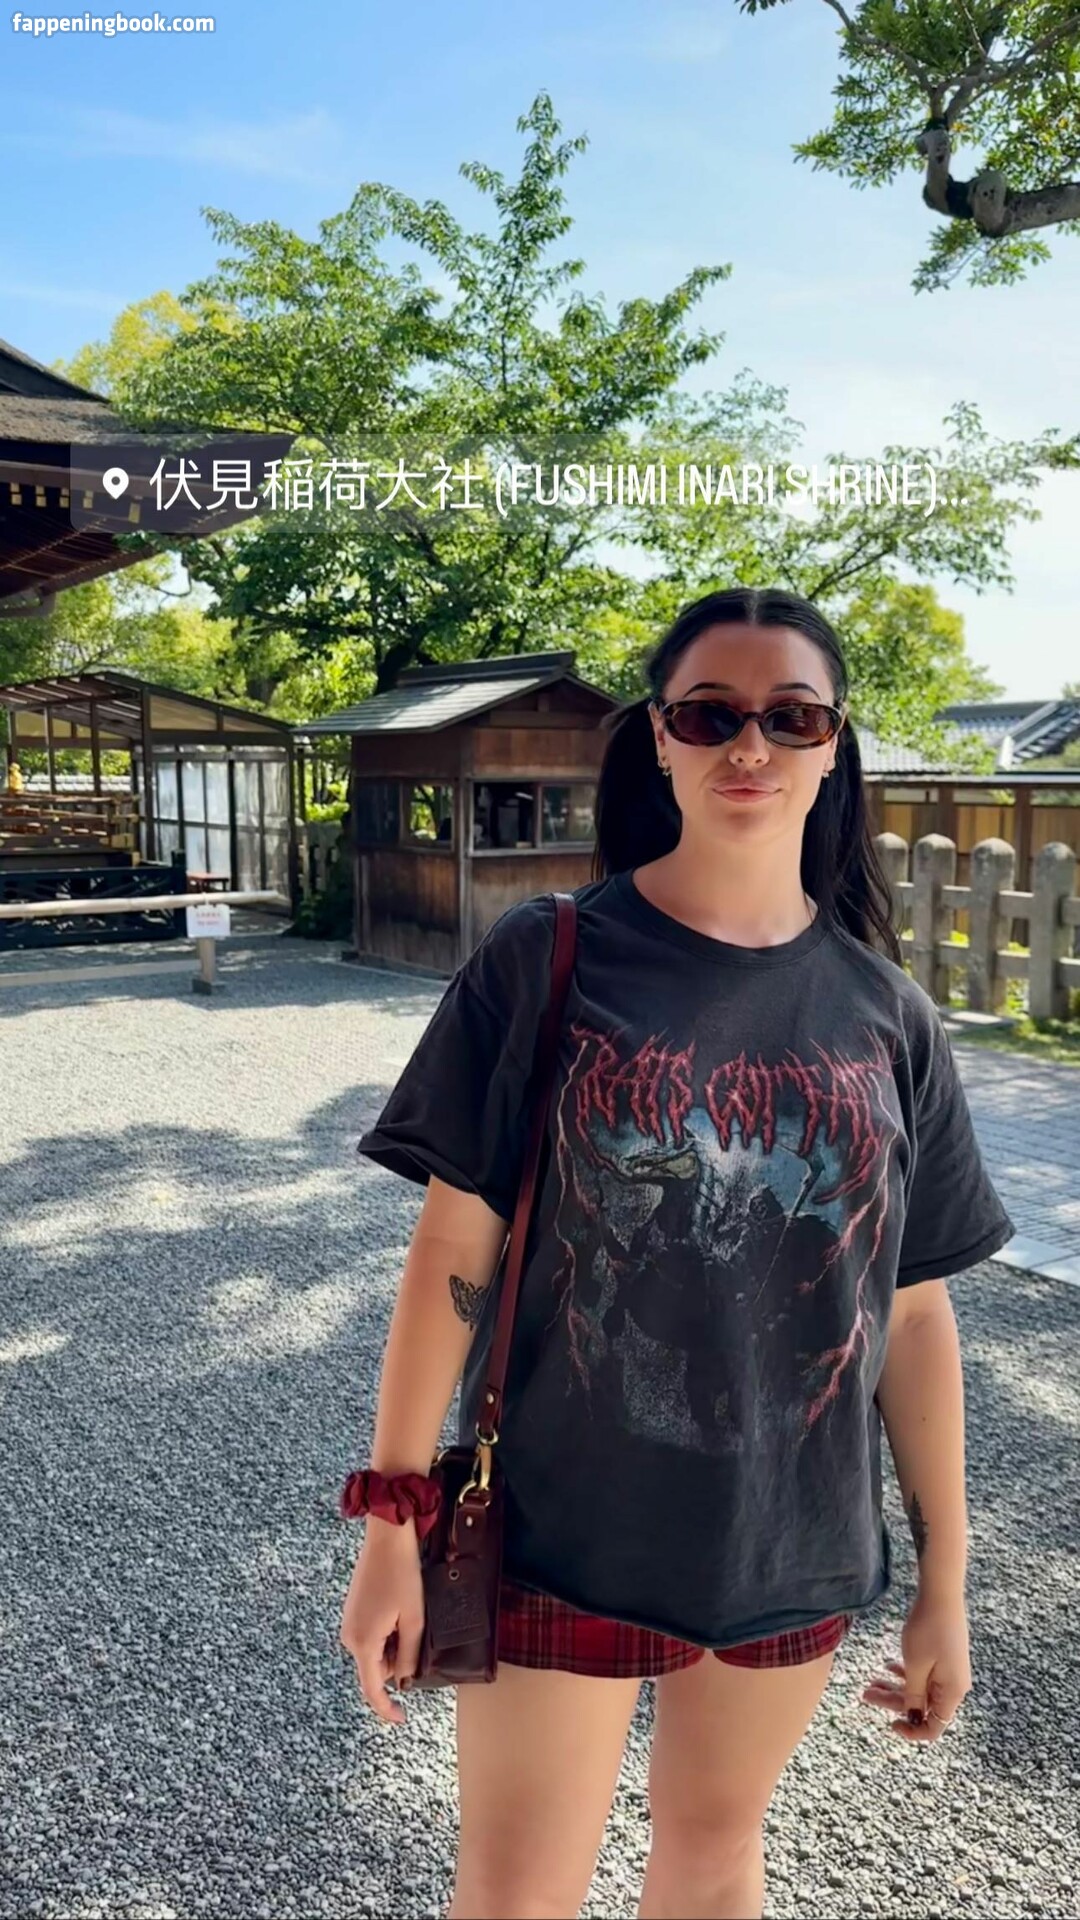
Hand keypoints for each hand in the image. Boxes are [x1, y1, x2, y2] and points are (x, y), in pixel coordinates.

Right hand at [338, 1522, 425, 1726]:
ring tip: (408, 1617)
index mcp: (363, 1643)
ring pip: (374, 1653)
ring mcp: (349, 1624)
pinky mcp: (352, 1612)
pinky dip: (386, 1635)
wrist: (386, 1539)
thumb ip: (409, 1655)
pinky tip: (399, 1612)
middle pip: (376, 1669)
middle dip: (398, 1663)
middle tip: (416, 1634)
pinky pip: (370, 1637)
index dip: (387, 1708)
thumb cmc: (402, 1576)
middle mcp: (349, 1637)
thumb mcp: (414, 1619)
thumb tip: (404, 1681)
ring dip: (393, 1647)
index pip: (373, 1689)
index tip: (402, 1718)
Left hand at [860, 1588, 971, 1741]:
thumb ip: (913, 1696)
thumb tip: (914, 1719)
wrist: (941, 1594)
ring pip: (919, 1689)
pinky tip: (888, 1667)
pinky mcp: (943, 1658)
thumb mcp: (916, 1666)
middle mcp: (954, 1685)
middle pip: (922, 1707)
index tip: (890, 1724)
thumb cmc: (928, 1629)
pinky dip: (905, 1674)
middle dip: (893, 1703)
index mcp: (952, 1692)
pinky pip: (923, 1675)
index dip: (912, 1731)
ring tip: (870, 1681)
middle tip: (866, 1694)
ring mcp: (949, 1671)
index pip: (935, 1727)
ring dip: (895, 1688)